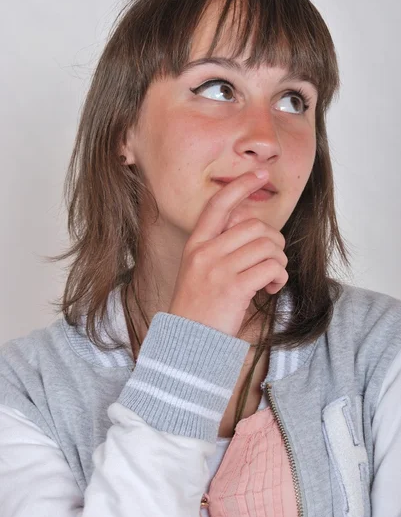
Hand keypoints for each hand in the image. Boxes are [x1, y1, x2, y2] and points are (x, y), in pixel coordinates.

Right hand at [168, 171, 287, 336]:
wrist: (187, 342)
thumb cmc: (199, 306)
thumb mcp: (199, 270)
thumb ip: (220, 248)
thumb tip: (255, 230)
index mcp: (196, 244)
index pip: (218, 204)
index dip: (241, 186)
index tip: (260, 174)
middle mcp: (205, 252)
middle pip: (255, 226)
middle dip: (273, 241)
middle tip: (272, 260)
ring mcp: (218, 269)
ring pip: (267, 246)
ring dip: (279, 261)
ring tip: (271, 277)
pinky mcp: (233, 288)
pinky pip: (271, 268)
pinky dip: (279, 277)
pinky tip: (270, 288)